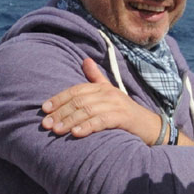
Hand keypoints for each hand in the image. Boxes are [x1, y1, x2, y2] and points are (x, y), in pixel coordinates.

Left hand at [41, 58, 163, 145]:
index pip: (76, 90)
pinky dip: (87, 127)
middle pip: (78, 101)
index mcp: (102, 87)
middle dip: (60, 112)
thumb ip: (96, 78)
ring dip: (69, 121)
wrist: (149, 126)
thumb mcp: (110, 93)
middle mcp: (108, 93)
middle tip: (46, 124)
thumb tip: (85, 59)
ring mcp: (116, 105)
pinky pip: (101, 121)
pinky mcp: (122, 117)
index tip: (44, 109)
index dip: (59, 98)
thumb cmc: (124, 112)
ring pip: (87, 111)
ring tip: (56, 130)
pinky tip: (76, 134)